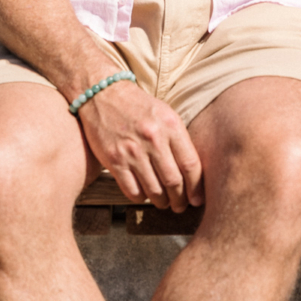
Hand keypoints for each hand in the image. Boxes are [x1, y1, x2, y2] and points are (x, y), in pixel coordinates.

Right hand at [78, 81, 202, 211]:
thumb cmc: (139, 107)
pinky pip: (132, 191)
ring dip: (161, 202)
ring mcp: (132, 151)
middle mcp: (153, 139)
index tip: (197, 199)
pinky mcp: (114, 160)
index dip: (196, 187)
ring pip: (154, 190)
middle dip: (180, 200)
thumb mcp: (165, 114)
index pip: (190, 164)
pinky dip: (140, 197)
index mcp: (171, 125)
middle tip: (180, 206)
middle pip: (173, 181)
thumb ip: (178, 139)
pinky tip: (143, 194)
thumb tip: (192, 171)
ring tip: (164, 203)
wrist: (103, 94)